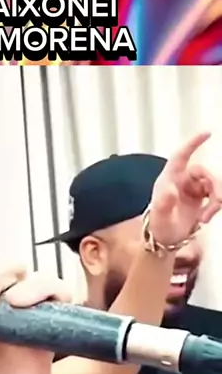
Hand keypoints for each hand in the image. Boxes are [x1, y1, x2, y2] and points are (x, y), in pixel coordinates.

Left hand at [149, 132, 221, 246]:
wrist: (164, 239)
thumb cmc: (158, 226)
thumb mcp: (159, 216)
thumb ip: (164, 203)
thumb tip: (171, 190)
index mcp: (169, 178)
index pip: (181, 156)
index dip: (193, 143)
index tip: (208, 133)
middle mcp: (182, 179)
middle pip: (205, 173)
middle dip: (216, 186)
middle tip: (219, 202)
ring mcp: (193, 188)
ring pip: (214, 184)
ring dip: (216, 200)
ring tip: (206, 218)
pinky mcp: (201, 197)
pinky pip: (216, 195)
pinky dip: (215, 206)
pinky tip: (206, 218)